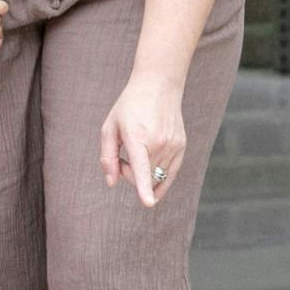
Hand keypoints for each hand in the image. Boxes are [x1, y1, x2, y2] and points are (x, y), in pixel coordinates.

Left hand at [100, 76, 190, 205]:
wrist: (158, 86)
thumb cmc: (129, 107)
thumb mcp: (110, 127)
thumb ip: (107, 157)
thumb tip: (111, 183)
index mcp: (137, 137)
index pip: (141, 167)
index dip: (143, 187)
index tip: (148, 203)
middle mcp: (158, 143)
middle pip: (144, 178)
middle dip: (130, 174)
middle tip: (124, 157)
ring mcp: (173, 145)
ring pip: (157, 178)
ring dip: (145, 173)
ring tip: (140, 151)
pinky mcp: (182, 147)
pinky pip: (170, 174)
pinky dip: (159, 177)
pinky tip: (150, 167)